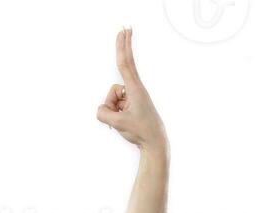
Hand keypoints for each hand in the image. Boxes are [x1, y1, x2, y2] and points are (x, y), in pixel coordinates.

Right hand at [96, 28, 166, 150]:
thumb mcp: (118, 124)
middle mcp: (134, 89)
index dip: (121, 47)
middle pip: (124, 66)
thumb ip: (103, 114)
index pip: (125, 64)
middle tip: (125, 27)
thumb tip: (100, 109)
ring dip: (112, 109)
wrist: (155, 142)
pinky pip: (114, 105)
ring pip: (112, 96)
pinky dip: (114, 114)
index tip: (123, 33)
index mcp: (135, 89)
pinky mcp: (130, 104)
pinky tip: (123, 122)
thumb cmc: (140, 131)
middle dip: (123, 47)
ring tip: (124, 120)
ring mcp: (132, 96)